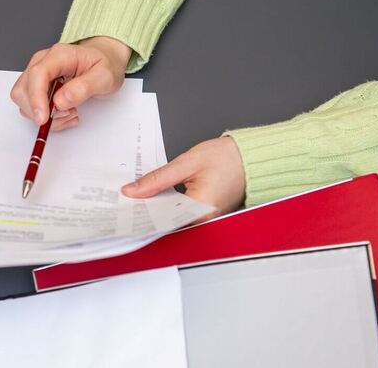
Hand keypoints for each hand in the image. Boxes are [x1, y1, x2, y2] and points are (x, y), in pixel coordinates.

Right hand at [10, 36, 131, 128]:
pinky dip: (47, 118)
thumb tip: (60, 101)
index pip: (37, 75)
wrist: (104, 61)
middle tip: (69, 113)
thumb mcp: (104, 76)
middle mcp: (42, 62)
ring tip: (71, 112)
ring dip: (46, 116)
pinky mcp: (36, 87)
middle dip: (41, 111)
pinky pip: (31, 107)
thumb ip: (83, 88)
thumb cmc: (104, 65)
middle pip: (23, 90)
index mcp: (59, 55)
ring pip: (24, 101)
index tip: (43, 118)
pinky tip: (65, 113)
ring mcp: (37, 74)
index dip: (36, 99)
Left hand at [122, 137, 245, 221]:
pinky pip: (183, 215)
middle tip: (127, 203)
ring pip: (174, 219)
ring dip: (157, 210)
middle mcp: (206, 220)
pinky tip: (156, 200)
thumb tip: (133, 191)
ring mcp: (208, 219)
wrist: (251, 156)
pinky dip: (169, 208)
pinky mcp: (208, 214)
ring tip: (137, 200)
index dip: (142, 215)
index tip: (125, 209)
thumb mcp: (187, 162)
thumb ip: (158, 179)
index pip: (163, 220)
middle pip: (167, 222)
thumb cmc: (228, 157)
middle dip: (147, 212)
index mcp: (202, 209)